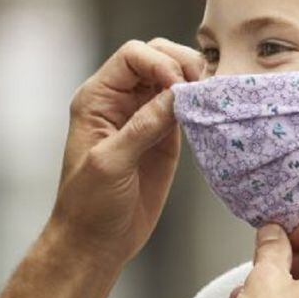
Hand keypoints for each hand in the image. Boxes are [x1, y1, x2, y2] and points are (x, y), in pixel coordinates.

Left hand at [49, 38, 202, 266]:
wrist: (96, 241)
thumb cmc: (89, 205)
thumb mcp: (110, 163)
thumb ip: (142, 127)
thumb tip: (176, 94)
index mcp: (97, 99)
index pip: (131, 56)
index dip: (158, 61)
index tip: (176, 85)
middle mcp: (119, 101)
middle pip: (155, 58)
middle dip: (180, 64)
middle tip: (198, 87)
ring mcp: (143, 117)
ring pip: (173, 78)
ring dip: (193, 81)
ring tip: (208, 98)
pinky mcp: (164, 137)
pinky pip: (184, 107)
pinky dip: (199, 105)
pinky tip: (209, 113)